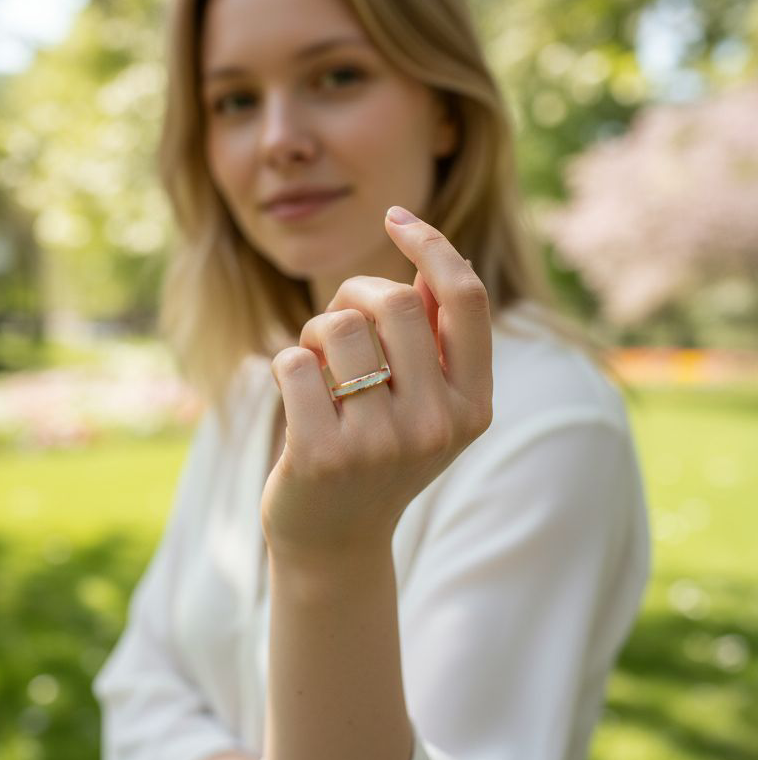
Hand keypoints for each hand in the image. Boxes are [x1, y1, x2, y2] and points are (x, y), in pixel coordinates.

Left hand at [261, 208, 492, 560]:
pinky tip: (296, 396)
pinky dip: (286, 364)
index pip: (465, 298)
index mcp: (473, 406)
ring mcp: (380, 445)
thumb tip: (426, 260)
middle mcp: (437, 426)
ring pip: (336, 328)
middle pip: (392, 301)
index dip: (431, 245)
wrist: (334, 541)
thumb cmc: (376, 453)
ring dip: (315, 332)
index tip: (396, 218)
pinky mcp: (322, 456)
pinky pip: (293, 362)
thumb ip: (432, 340)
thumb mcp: (424, 405)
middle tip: (336, 323)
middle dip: (351, 294)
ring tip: (317, 364)